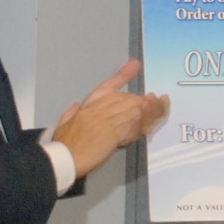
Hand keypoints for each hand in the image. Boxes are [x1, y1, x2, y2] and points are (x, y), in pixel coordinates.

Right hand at [54, 59, 168, 177]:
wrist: (65, 158)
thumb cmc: (63, 143)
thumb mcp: (63, 124)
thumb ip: (70, 113)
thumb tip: (74, 106)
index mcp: (89, 105)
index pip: (109, 86)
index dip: (123, 74)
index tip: (135, 64)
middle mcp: (100, 110)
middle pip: (127, 99)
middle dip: (142, 100)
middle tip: (154, 100)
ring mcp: (108, 121)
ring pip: (134, 110)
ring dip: (149, 108)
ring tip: (161, 104)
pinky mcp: (115, 135)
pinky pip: (134, 126)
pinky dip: (145, 122)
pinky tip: (153, 120)